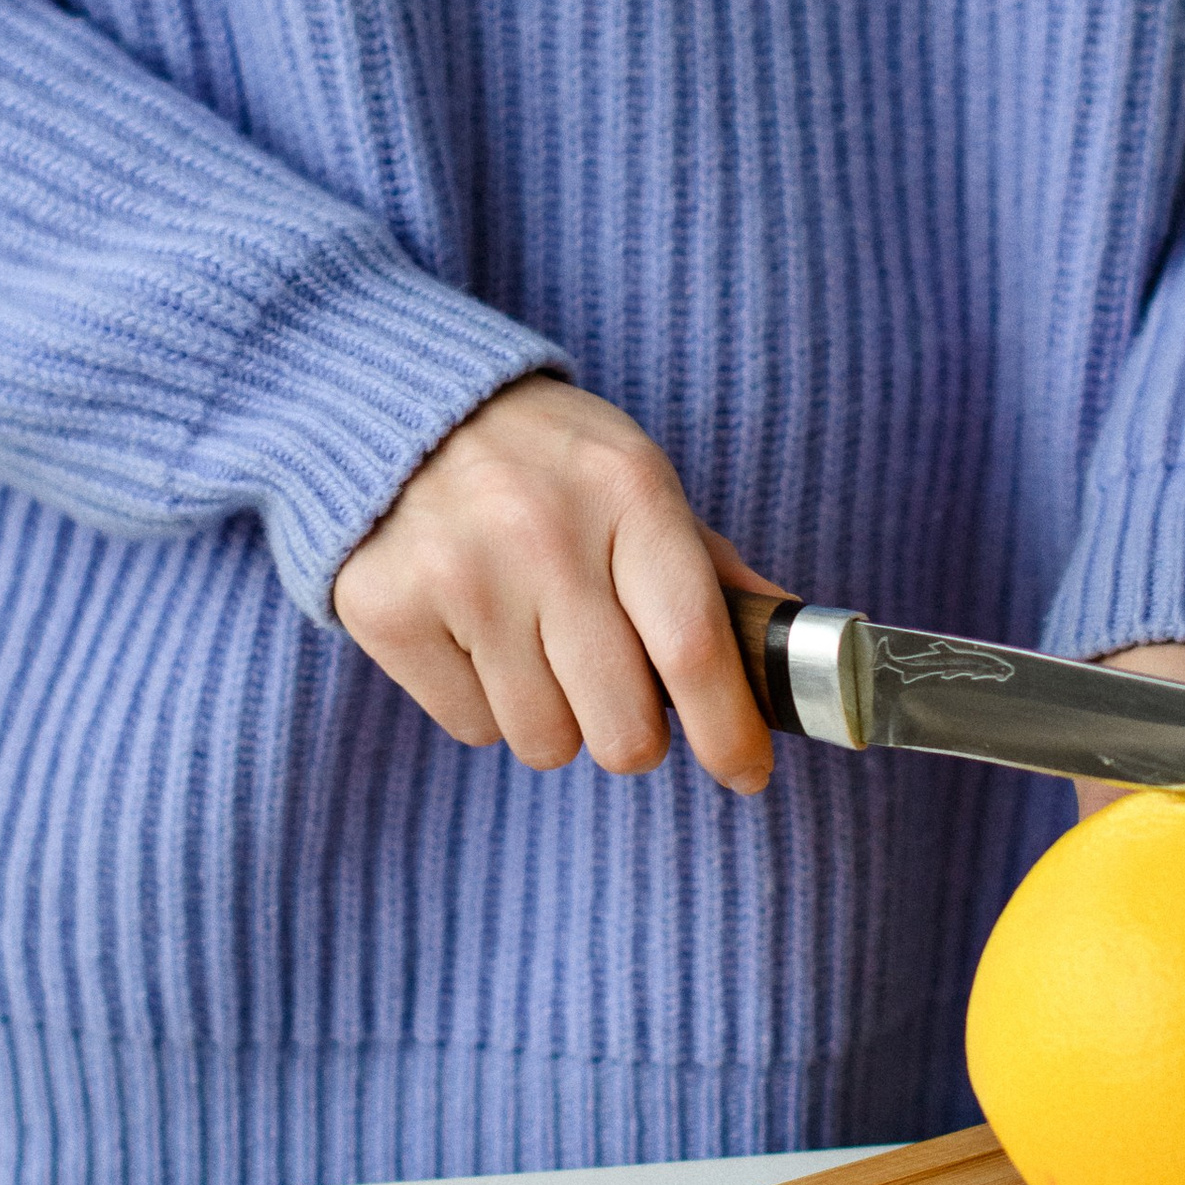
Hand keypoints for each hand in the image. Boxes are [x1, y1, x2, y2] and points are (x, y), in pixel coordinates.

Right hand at [332, 375, 782, 795]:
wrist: (406, 410)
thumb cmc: (549, 465)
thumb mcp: (638, 485)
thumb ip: (713, 571)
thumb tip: (795, 644)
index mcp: (629, 492)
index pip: (692, 647)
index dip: (728, 731)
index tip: (747, 773)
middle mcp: (543, 534)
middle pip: (621, 725)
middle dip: (634, 735)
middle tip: (618, 695)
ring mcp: (459, 575)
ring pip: (544, 741)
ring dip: (554, 718)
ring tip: (535, 644)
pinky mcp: (389, 612)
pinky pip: (472, 728)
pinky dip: (485, 703)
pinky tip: (476, 636)